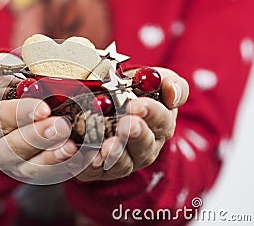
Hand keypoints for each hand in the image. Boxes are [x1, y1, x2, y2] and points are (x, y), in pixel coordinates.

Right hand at [0, 54, 80, 179]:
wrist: (5, 95)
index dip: (21, 114)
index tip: (43, 108)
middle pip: (14, 146)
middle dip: (39, 136)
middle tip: (61, 126)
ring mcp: (10, 162)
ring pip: (29, 165)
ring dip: (51, 157)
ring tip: (70, 146)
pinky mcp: (27, 169)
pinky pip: (44, 174)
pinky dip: (61, 166)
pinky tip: (77, 157)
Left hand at [75, 67, 188, 181]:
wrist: (109, 109)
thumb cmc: (134, 93)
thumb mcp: (155, 82)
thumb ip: (168, 83)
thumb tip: (173, 94)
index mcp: (160, 124)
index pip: (161, 120)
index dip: (151, 113)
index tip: (138, 105)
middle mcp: (145, 147)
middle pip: (143, 145)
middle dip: (134, 134)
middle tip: (126, 125)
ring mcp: (123, 161)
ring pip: (121, 162)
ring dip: (114, 154)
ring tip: (106, 147)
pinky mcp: (99, 170)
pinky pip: (93, 171)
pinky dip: (86, 164)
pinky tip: (79, 153)